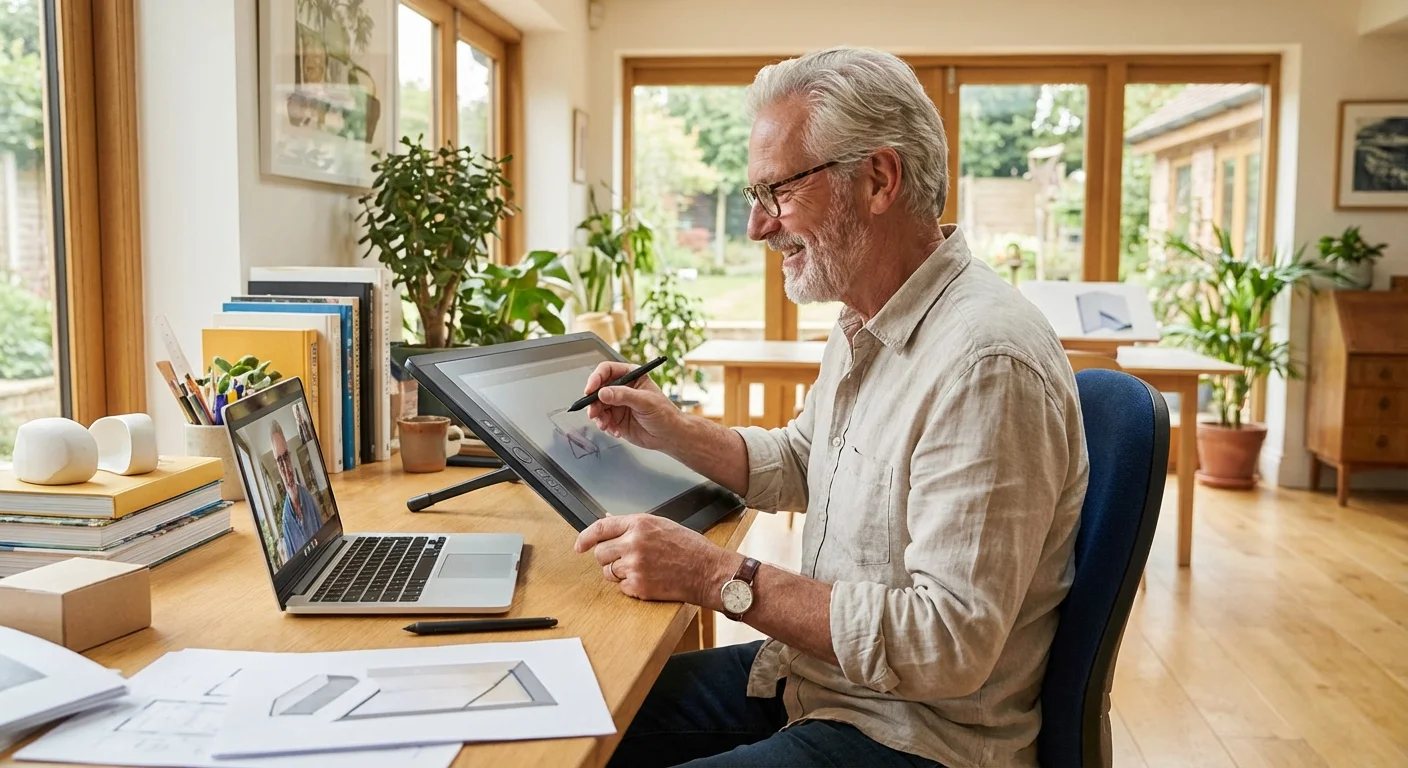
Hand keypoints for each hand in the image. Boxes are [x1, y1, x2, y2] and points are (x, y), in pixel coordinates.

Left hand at [574, 514, 738, 605]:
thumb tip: (609, 521)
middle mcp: (633, 543)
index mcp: (639, 524)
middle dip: (608, 557)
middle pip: (600, 553)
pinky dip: (631, 586)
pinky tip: (649, 579)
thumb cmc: (689, 548)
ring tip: (641, 570)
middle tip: (625, 559)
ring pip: (608, 572)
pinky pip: (621, 587)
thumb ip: (633, 525)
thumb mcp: (661, 526)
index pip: (600, 528)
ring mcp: (634, 566)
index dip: (585, 538)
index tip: (579, 545)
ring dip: (618, 573)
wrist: (707, 571)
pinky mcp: (638, 586)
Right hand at [584, 362, 681, 451]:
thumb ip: (623, 396)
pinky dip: (605, 426)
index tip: (590, 390)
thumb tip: (603, 392)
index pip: (607, 371)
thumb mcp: (645, 401)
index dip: (596, 378)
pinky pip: (602, 420)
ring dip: (597, 416)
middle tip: (594, 412)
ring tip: (606, 425)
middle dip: (593, 402)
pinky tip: (616, 430)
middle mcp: (621, 388)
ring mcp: (617, 404)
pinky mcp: (615, 419)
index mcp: (630, 376)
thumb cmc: (665, 414)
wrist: (669, 436)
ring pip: (597, 406)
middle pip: (598, 389)